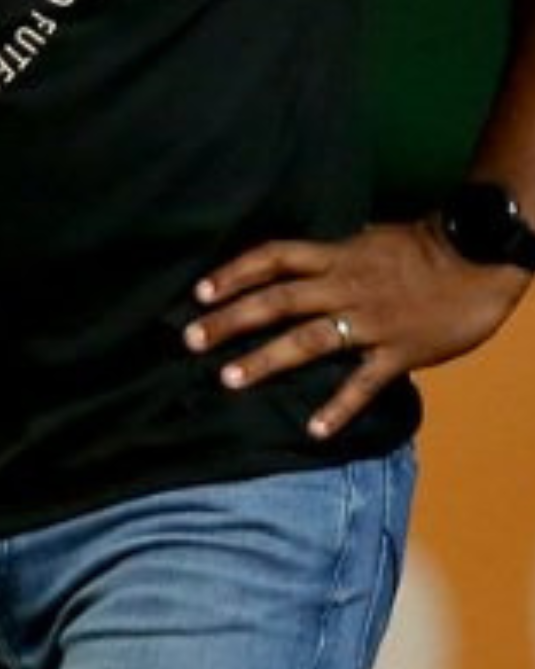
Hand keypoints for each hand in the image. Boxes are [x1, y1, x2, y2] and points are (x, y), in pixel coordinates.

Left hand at [183, 218, 530, 439]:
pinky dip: (338, 406)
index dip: (234, 272)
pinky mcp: (398, 351)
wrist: (477, 258)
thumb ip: (332, 253)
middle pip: (278, 300)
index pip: (274, 258)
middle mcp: (345, 285)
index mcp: (336, 256)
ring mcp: (370, 320)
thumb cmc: (422, 247)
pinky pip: (363, 382)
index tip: (197, 291)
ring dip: (267, 360)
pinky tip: (313, 431)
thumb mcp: (368, 238)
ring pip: (310, 339)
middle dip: (231, 319)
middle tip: (190, 339)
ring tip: (229, 380)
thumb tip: (299, 260)